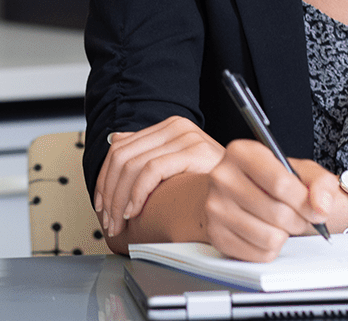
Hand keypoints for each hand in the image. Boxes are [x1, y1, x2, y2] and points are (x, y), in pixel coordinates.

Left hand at [94, 116, 224, 236]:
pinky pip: (151, 171)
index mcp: (169, 127)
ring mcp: (186, 137)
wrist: (246, 188)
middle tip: (108, 220)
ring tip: (120, 221)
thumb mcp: (176, 164)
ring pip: (133, 165)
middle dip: (109, 193)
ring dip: (119, 199)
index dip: (104, 179)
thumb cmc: (210, 182)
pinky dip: (137, 193)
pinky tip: (135, 211)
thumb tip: (115, 140)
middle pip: (123, 157)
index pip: (120, 148)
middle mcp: (176, 126)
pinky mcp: (194, 151)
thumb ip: (148, 152)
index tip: (102, 205)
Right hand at [202, 140, 339, 261]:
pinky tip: (266, 231)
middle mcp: (223, 177)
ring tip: (281, 223)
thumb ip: (319, 183)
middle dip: (298, 220)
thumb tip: (321, 206)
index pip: (280, 183)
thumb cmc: (270, 180)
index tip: (314, 208)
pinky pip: (259, 254)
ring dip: (285, 234)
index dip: (305, 201)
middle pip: (278, 213)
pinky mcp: (216, 236)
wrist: (236, 191)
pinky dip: (271, 248)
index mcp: (242, 152)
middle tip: (298, 215)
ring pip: (270, 237)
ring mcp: (215, 208)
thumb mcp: (299, 170)